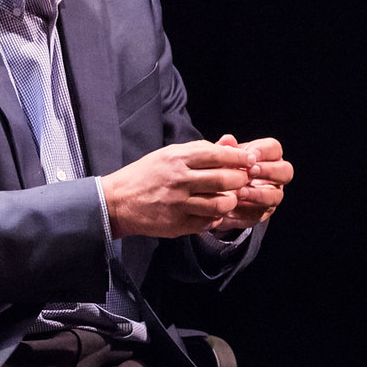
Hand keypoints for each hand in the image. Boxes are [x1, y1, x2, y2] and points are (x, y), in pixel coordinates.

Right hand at [102, 139, 251, 238]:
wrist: (117, 201)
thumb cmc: (145, 175)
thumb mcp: (168, 155)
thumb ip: (199, 149)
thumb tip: (229, 142)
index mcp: (177, 158)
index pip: (219, 154)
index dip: (240, 157)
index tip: (249, 160)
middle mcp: (179, 180)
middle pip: (226, 179)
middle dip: (241, 179)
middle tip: (242, 180)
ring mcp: (178, 204)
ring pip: (221, 204)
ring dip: (231, 201)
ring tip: (229, 198)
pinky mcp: (176, 223)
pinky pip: (208, 222)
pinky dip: (215, 217)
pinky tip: (211, 212)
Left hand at [209, 134, 291, 231]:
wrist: (210, 194)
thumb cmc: (220, 169)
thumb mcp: (220, 158)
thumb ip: (225, 149)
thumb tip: (227, 139)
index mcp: (266, 157)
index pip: (274, 148)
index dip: (263, 151)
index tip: (249, 155)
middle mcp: (274, 177)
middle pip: (285, 171)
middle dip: (268, 171)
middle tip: (250, 172)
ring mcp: (269, 196)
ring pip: (276, 195)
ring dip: (258, 194)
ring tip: (239, 192)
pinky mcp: (259, 214)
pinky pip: (259, 214)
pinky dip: (245, 211)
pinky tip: (232, 207)